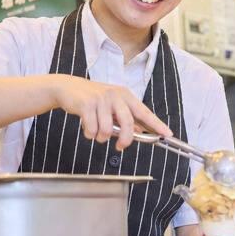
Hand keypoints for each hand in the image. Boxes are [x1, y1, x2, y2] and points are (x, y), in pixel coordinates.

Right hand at [49, 74, 171, 149]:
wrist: (67, 88)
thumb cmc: (92, 98)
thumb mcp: (111, 104)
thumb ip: (126, 116)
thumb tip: (141, 131)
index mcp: (125, 95)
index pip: (144, 112)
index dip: (156, 124)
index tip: (167, 134)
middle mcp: (115, 95)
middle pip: (128, 123)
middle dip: (125, 140)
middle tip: (121, 147)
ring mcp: (101, 99)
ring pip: (107, 130)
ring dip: (101, 137)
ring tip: (97, 133)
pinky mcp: (87, 104)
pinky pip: (92, 129)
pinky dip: (90, 134)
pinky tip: (87, 128)